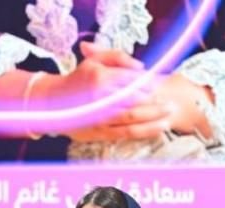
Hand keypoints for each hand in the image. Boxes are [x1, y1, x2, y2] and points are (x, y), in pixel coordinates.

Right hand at [35, 42, 172, 141]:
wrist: (53, 103)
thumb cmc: (78, 79)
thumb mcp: (94, 60)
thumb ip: (118, 57)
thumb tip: (141, 68)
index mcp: (99, 79)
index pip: (131, 81)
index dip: (150, 83)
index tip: (162, 83)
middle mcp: (100, 100)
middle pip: (135, 102)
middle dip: (156, 103)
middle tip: (171, 101)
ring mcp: (99, 119)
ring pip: (132, 120)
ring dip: (154, 118)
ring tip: (169, 115)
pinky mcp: (100, 133)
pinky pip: (126, 134)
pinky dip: (144, 131)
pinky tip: (158, 128)